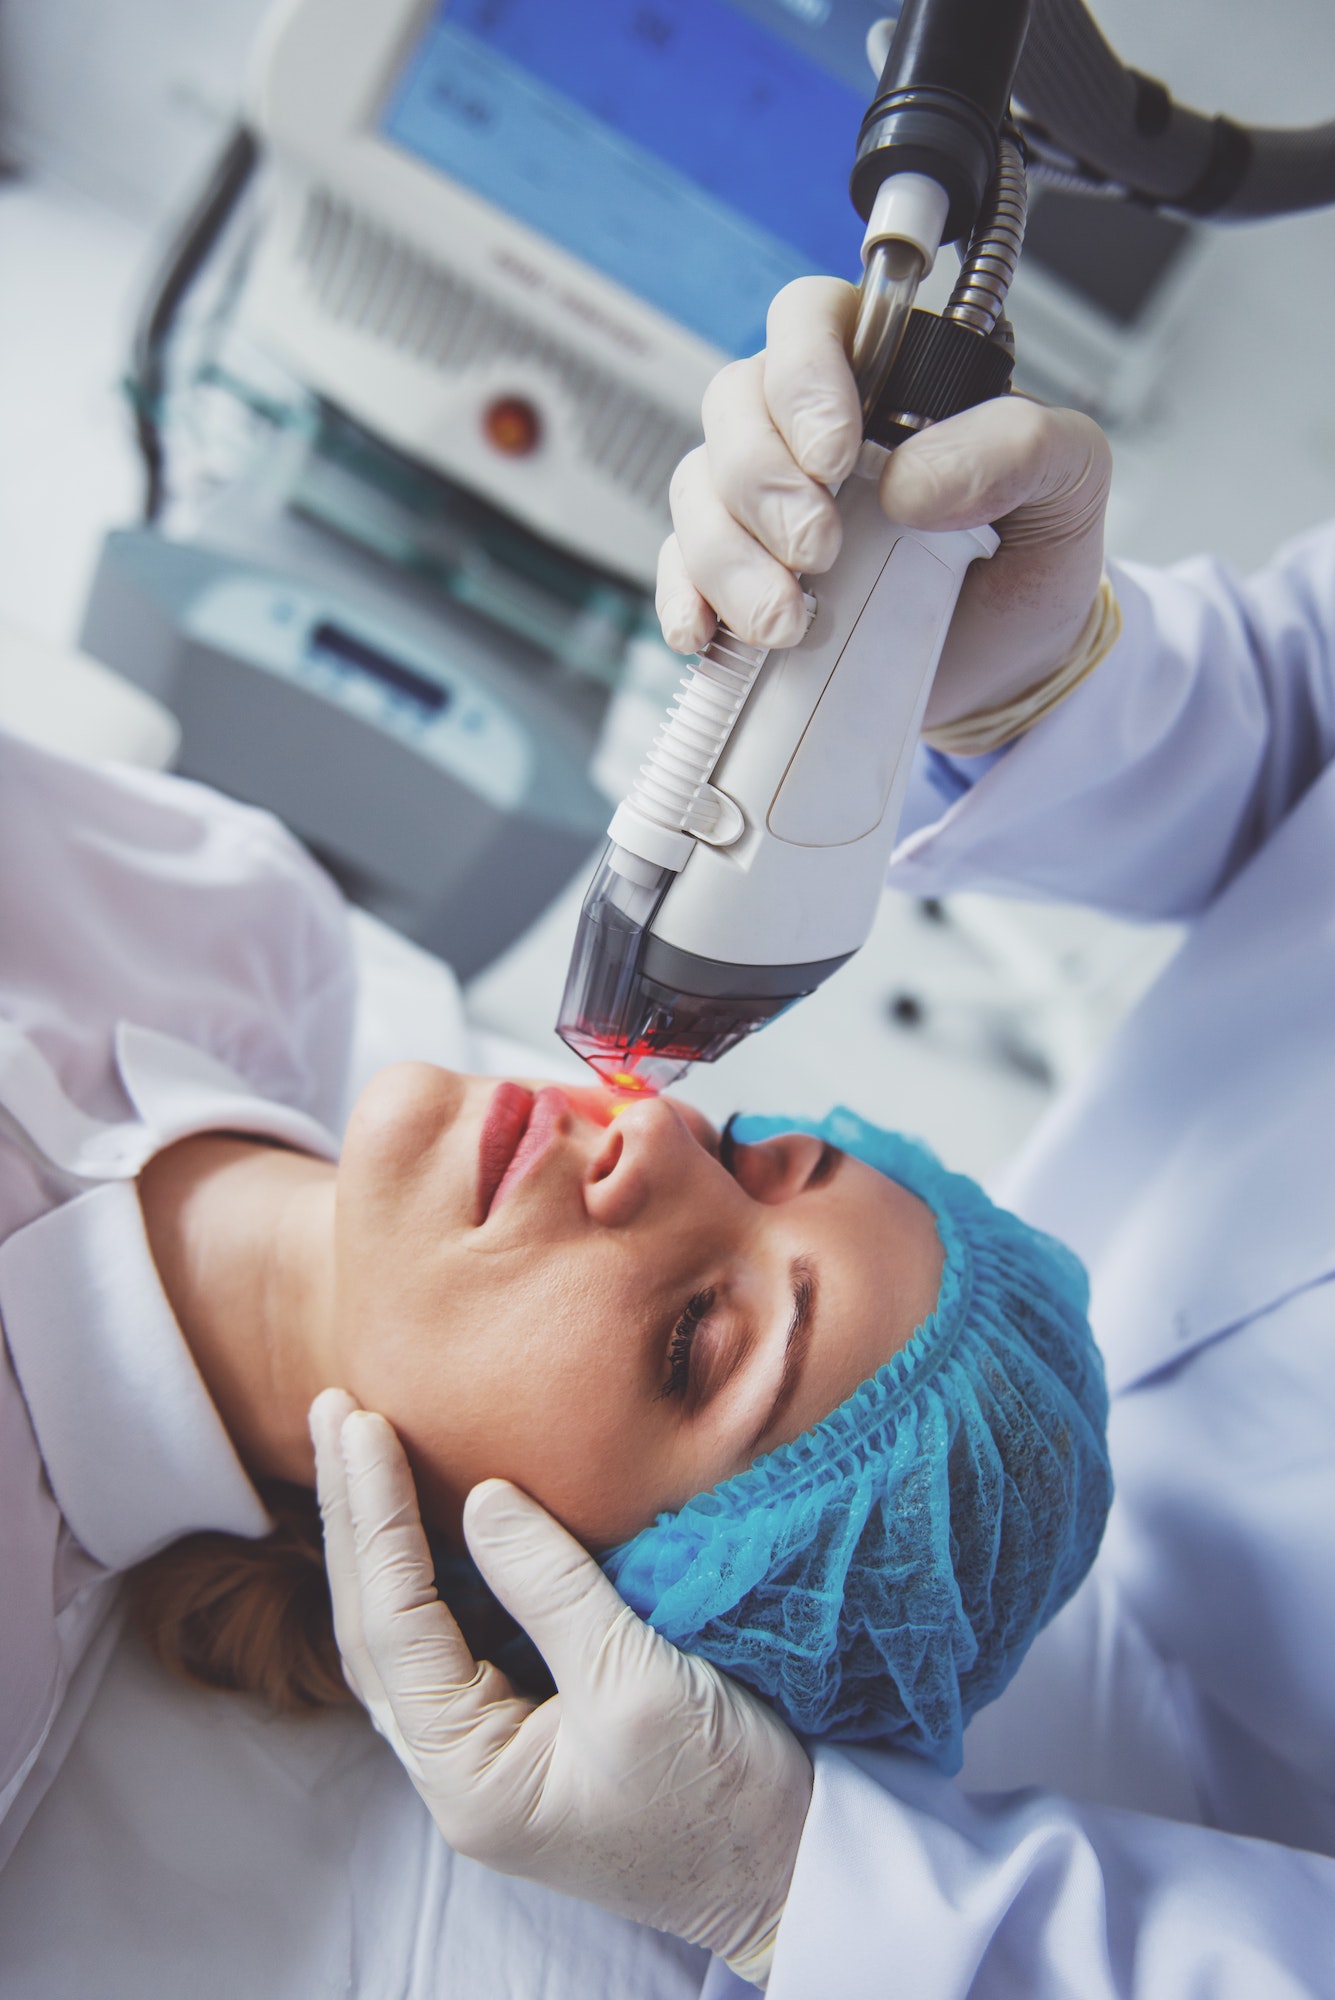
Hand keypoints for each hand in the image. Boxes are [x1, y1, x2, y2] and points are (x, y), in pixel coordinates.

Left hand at [310, 1389, 812, 1985]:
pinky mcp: (526, 1731)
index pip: (395, 1627)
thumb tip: (480, 1497)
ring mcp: (488, 1755)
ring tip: (355, 1447)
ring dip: (378, 1542)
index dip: (375, 1518)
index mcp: (469, 1779)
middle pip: (376, 1630)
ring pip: (404, 1636)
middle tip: (333, 1411)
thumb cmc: (724, 1793)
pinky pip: (453, 1641)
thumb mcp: (638, 1682)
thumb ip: (551, 1587)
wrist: (795, 1866)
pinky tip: (420, 1515)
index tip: (362, 1424)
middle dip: (353, 1518)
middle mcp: (458, 1773)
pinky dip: (429, 1573)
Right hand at [656, 275, 1112, 732]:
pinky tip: (711, 634)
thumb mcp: (1071, 484)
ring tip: (788, 622)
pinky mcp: (738, 578)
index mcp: (885, 377)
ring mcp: (763, 505)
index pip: (809, 322)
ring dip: (729, 559)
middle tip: (820, 552)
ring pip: (698, 490)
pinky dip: (684, 599)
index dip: (805, 378)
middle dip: (765, 485)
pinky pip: (678, 568)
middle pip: (733, 407)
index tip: (836, 458)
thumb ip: (1020, 447)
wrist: (1012, 668)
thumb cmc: (1031, 559)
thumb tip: (909, 481)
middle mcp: (808, 430)